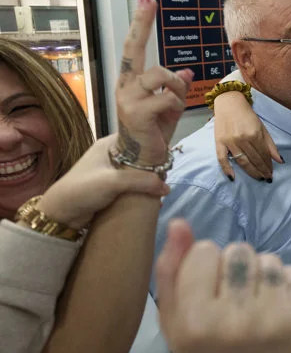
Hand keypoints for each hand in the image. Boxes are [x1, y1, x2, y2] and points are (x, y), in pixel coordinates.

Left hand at [35, 135, 169, 229]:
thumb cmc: (82, 189)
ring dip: (148, 181)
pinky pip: (133, 186)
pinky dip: (142, 191)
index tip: (168, 153)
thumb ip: (141, 181)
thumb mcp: (113, 181)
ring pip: (138, 173)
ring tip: (161, 188)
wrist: (60, 214)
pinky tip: (152, 198)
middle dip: (153, 165)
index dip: (154, 143)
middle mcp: (111, 155)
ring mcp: (112, 172)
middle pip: (140, 156)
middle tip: (166, 174)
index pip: (137, 137)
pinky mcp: (112, 188)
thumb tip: (166, 187)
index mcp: (109, 144)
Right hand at [115, 0, 193, 164]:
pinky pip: (169, 98)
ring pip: (162, 75)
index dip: (140, 23)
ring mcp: (128, 98)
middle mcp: (124, 85)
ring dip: (175, 88)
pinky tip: (169, 117)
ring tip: (173, 104)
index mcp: (130, 81)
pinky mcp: (137, 112)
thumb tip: (186, 71)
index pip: (134, 47)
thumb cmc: (154, 131)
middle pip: (135, 48)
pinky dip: (176, 105)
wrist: (142, 159)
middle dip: (142, 23)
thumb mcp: (169, 106)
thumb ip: (174, 87)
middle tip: (149, 0)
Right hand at [155, 219, 290, 352]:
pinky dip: (284, 284)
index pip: (204, 250)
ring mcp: (278, 316)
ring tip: (256, 304)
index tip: (208, 291)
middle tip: (234, 298)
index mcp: (199, 321)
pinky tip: (276, 310)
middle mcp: (239, 318)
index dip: (205, 267)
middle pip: (238, 249)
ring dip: (261, 273)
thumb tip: (179, 222)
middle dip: (234, 266)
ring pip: (267, 258)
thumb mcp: (175, 321)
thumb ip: (170, 271)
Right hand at [213, 89, 280, 180]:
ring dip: (251, 172)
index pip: (263, 154)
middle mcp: (242, 139)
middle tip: (267, 178)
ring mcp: (230, 141)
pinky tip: (233, 178)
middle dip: (262, 170)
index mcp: (254, 134)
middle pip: (254, 160)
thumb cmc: (247, 115)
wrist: (229, 102)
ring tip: (258, 178)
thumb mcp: (262, 127)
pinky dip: (227, 169)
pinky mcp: (219, 142)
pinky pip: (222, 159)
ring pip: (242, 161)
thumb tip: (279, 161)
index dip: (268, 165)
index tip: (271, 173)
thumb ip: (270, 145)